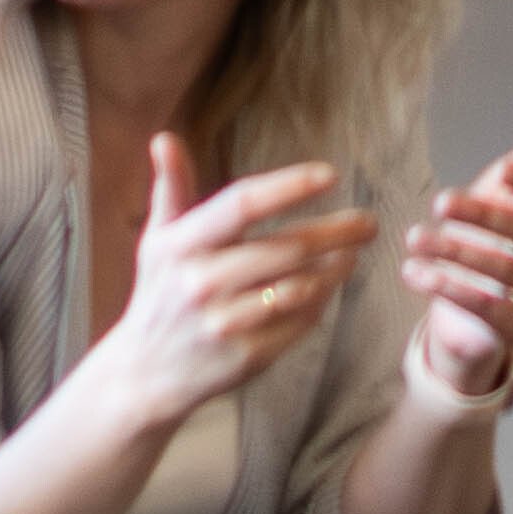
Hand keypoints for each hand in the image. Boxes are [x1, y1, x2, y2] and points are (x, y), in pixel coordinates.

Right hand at [101, 139, 375, 427]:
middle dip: (336, 232)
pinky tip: (330, 288)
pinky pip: (300, 322)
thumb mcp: (157, 241)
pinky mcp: (244, 357)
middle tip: (369, 222)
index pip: (241, 204)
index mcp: (182, 245)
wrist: (143, 375)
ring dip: (336, 267)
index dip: (289, 186)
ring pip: (300, 286)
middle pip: (285, 247)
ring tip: (353, 254)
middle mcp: (201, 282)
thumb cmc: (159, 294)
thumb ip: (171, 189)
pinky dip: (321, 302)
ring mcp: (224, 322)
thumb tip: (165, 139)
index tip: (331, 175)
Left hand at [400, 106, 512, 402]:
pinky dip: (452, 290)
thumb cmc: (485, 240)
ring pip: (506, 271)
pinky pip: (493, 311)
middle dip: (484, 215)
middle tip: (440, 202)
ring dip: (454, 252)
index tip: (504, 169)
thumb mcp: (499, 193)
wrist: (461, 309)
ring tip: (414, 240)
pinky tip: (417, 274)